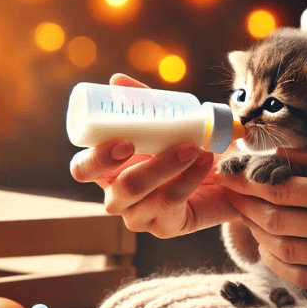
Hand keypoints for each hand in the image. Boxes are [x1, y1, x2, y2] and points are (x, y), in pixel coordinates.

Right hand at [70, 73, 239, 237]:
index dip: (96, 159)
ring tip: (193, 147)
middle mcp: (117, 197)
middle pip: (115, 190)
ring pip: (143, 197)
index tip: (124, 141)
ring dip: (167, 167)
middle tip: (162, 147)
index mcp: (108, 170)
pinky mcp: (163, 227)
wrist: (222, 174)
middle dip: (138, 167)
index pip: (83, 170)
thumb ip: (141, 103)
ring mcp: (139, 216)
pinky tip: (205, 162)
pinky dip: (188, 178)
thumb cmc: (184, 145)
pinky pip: (170, 203)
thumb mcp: (164, 121)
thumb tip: (116, 80)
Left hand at [217, 147, 306, 292]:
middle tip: (229, 195)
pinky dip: (277, 264)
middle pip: (276, 219)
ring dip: (256, 233)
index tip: (228, 177)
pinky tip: (266, 249)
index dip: (248, 183)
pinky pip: (302, 277)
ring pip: (283, 249)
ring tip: (243, 218)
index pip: (281, 188)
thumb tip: (280, 154)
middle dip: (245, 205)